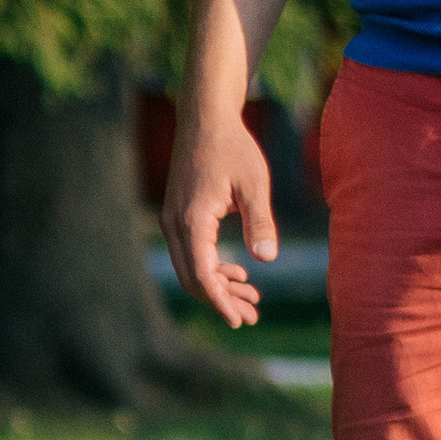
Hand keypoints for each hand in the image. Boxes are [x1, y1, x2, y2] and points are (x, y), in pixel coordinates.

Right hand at [161, 104, 276, 328]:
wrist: (205, 119)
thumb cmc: (233, 148)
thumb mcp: (254, 184)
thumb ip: (260, 223)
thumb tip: (267, 260)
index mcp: (192, 220)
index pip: (202, 274)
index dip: (221, 301)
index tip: (239, 320)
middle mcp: (175, 225)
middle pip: (193, 278)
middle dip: (222, 300)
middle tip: (252, 315)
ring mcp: (172, 221)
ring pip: (191, 268)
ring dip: (219, 286)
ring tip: (252, 297)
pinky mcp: (177, 216)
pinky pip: (190, 253)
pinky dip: (212, 268)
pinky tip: (238, 270)